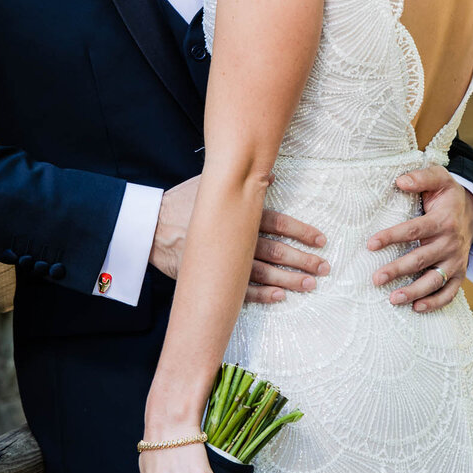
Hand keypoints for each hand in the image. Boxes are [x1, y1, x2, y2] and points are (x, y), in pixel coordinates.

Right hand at [150, 175, 329, 304]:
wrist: (149, 227)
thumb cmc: (181, 203)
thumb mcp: (209, 184)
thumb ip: (240, 182)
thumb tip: (270, 175)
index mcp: (238, 215)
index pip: (278, 223)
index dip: (301, 232)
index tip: (320, 240)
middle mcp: (235, 238)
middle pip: (276, 251)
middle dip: (302, 260)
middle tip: (323, 268)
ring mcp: (224, 261)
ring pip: (263, 273)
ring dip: (288, 280)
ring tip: (309, 285)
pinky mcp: (212, 278)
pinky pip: (240, 291)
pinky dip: (261, 295)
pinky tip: (279, 297)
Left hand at [367, 165, 472, 311]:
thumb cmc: (447, 197)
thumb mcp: (440, 179)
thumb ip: (421, 177)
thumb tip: (400, 181)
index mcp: (443, 221)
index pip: (414, 230)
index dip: (392, 236)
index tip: (371, 244)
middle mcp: (450, 243)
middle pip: (421, 259)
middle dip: (398, 269)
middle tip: (376, 278)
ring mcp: (455, 261)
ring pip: (434, 280)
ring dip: (414, 291)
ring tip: (393, 299)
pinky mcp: (458, 274)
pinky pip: (449, 292)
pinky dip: (435, 303)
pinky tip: (416, 308)